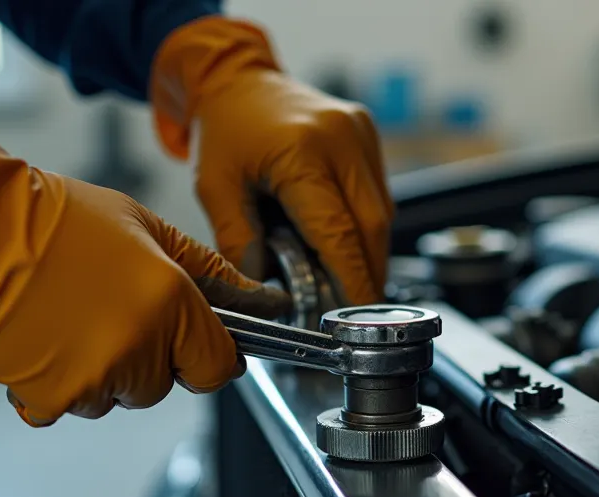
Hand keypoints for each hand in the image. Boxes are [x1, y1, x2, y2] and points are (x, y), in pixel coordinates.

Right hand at [0, 95, 290, 426]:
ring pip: (117, 396)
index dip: (210, 356)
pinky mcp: (51, 398)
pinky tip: (45, 339)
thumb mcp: (145, 226)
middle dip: (150, 358)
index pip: (218, 366)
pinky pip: (70, 406)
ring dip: (104, 371)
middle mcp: (139, 347)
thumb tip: (255, 297)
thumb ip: (205, 270)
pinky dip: (58, 384)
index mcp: (171, 303)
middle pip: (164, 384)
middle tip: (114, 313)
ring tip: (71, 317)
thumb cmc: (55, 220)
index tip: (197, 345)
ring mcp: (94, 377)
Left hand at [150, 16, 393, 305]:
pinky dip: (366, 227)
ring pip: (382, 214)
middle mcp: (341, 138)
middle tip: (355, 311)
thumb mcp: (215, 189)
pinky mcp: (368, 134)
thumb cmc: (225, 130)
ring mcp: (360, 133)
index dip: (351, 280)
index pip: (338, 232)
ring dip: (369, 253)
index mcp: (301, 152)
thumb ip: (239, 242)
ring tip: (348, 283)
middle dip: (367, 274)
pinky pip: (378, 194)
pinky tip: (347, 246)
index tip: (354, 316)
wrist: (237, 77)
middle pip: (372, 226)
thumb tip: (266, 293)